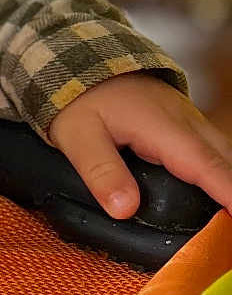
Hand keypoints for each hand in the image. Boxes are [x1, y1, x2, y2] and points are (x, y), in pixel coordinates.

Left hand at [47, 74, 231, 221]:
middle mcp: (188, 124)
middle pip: (225, 164)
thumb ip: (101, 172)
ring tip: (222, 221)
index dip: (228, 194)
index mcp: (165, 128)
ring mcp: (191, 122)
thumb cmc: (82, 97)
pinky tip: (212, 196)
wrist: (84, 62)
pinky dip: (217, 174)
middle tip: (225, 232)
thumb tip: (124, 208)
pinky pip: (212, 152)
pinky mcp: (187, 125)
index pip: (207, 167)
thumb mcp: (78, 136)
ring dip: (226, 184)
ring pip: (222, 156)